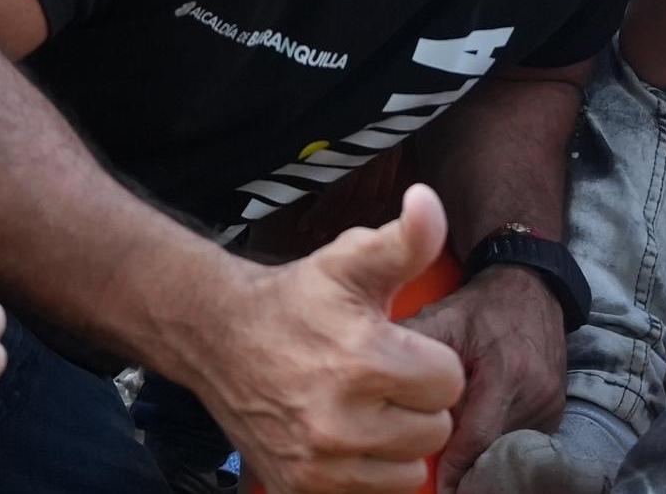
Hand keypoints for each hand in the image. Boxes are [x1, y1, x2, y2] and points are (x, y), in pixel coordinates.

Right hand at [192, 184, 464, 493]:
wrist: (216, 338)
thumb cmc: (295, 299)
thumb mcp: (349, 259)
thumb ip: (405, 238)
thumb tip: (428, 201)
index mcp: (364, 359)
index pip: (449, 382)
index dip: (430, 362)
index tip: (400, 349)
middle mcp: (342, 420)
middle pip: (436, 430)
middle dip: (417, 404)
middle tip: (383, 381)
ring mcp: (320, 463)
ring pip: (411, 471)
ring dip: (398, 444)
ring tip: (368, 412)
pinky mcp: (302, 488)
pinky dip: (369, 473)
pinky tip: (350, 441)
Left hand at [401, 263, 567, 484]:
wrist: (530, 287)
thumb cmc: (480, 307)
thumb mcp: (443, 318)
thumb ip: (412, 346)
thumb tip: (374, 378)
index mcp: (507, 371)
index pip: (478, 436)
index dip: (455, 468)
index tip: (438, 490)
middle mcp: (536, 391)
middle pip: (493, 448)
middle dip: (465, 463)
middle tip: (441, 478)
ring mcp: (550, 402)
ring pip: (507, 447)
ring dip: (481, 451)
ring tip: (454, 450)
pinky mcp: (556, 409)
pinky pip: (522, 440)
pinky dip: (497, 441)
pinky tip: (478, 432)